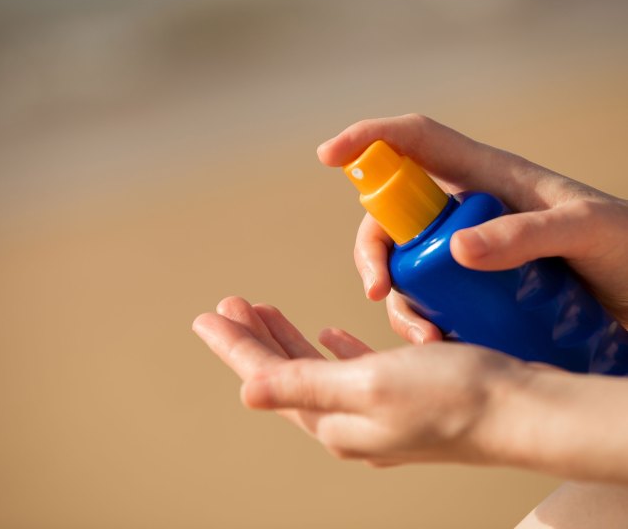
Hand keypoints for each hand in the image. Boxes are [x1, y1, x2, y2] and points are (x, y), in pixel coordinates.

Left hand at [193, 296, 530, 466]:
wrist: (519, 409)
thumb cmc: (450, 395)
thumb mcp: (368, 386)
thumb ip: (304, 386)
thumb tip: (245, 392)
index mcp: (332, 421)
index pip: (265, 377)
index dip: (234, 345)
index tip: (206, 315)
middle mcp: (347, 422)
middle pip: (284, 373)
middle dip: (254, 338)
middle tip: (231, 304)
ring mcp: (373, 411)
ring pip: (314, 368)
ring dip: (288, 338)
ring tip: (267, 311)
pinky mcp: (399, 396)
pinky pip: (351, 369)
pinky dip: (333, 349)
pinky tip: (329, 334)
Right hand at [317, 114, 627, 341]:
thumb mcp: (588, 233)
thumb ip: (528, 234)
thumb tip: (456, 250)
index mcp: (488, 177)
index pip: (415, 141)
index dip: (368, 140)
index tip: (328, 156)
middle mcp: (467, 211)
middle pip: (393, 215)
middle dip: (373, 249)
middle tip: (378, 288)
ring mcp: (467, 252)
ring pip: (404, 265)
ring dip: (399, 299)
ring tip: (427, 336)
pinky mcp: (473, 290)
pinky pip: (428, 301)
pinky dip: (421, 323)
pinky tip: (441, 344)